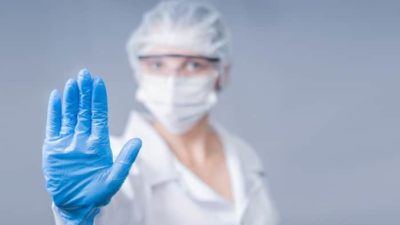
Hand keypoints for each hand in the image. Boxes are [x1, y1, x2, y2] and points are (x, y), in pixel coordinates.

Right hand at [42, 69, 141, 223]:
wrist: (76, 204)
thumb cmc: (97, 193)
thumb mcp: (114, 178)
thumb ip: (126, 160)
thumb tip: (138, 141)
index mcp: (98, 143)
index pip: (99, 116)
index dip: (98, 99)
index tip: (98, 83)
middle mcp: (83, 138)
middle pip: (84, 111)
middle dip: (85, 93)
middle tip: (85, 74)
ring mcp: (68, 142)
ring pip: (70, 114)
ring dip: (71, 98)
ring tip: (73, 82)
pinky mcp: (54, 147)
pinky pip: (54, 125)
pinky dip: (54, 111)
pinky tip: (56, 97)